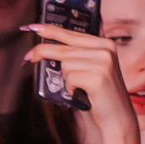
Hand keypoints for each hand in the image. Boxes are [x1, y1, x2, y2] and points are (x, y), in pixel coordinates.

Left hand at [22, 23, 140, 143]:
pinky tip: (80, 94)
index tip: (32, 27)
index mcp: (105, 43)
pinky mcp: (98, 77)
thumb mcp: (91, 68)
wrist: (117, 116)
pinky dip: (70, 88)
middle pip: (63, 48)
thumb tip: (46, 46)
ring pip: (65, 65)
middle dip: (41, 53)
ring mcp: (103, 63)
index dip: (50, 30)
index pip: (71, 33)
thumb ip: (76, 54)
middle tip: (27, 58)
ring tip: (78, 87)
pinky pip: (69, 78)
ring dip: (65, 79)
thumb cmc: (98, 92)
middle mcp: (106, 50)